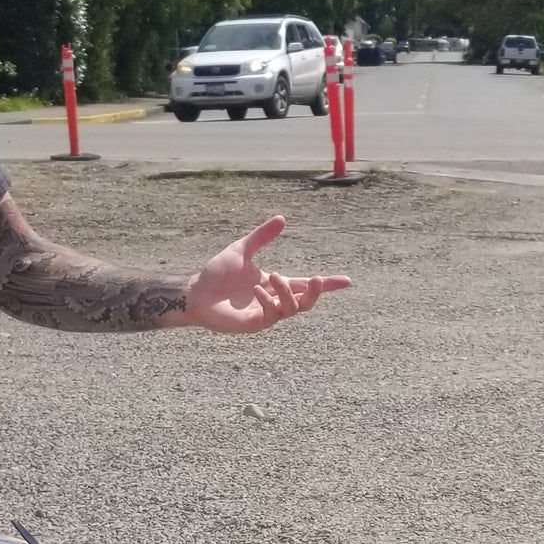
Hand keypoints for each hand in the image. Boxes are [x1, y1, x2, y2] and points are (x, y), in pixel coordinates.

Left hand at [181, 216, 349, 333]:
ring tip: (273, 277)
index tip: (347, 281)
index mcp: (275, 284)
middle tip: (318, 279)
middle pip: (306, 302)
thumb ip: (262, 236)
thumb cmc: (216, 274)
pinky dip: (268, 301)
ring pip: (292, 309)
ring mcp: (264, 314)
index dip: (327, 284)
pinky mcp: (253, 324)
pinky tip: (257, 290)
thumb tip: (282, 218)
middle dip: (316, 292)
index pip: (306, 285)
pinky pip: (271, 316)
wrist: (195, 292)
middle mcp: (273, 301)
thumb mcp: (242, 250)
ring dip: (288, 293)